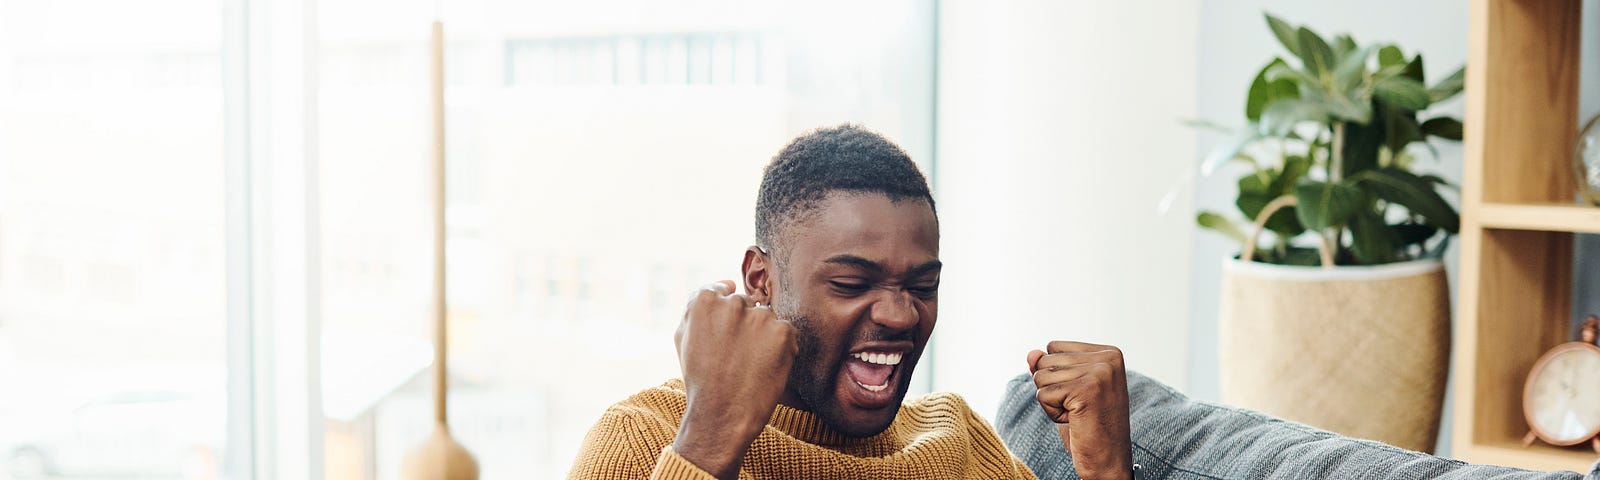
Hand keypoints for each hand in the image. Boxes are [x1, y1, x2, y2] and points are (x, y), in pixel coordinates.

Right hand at [671, 280, 797, 479]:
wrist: (721, 416)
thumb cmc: (699, 379)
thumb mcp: (683, 338)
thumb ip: (698, 305)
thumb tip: (726, 282)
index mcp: (704, 300)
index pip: (723, 292)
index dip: (725, 319)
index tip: (725, 340)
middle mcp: (733, 303)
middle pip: (747, 305)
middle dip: (745, 326)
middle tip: (736, 358)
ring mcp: (760, 316)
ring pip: (767, 318)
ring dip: (764, 336)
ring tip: (750, 365)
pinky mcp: (783, 332)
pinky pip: (787, 332)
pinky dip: (782, 348)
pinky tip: (765, 367)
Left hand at [1027, 341, 1132, 479]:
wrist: (1108, 462)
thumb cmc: (1087, 427)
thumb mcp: (1066, 390)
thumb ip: (1048, 367)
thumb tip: (1030, 353)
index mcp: (1108, 353)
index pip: (1054, 347)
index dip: (1057, 375)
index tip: (1081, 395)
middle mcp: (1108, 358)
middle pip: (1045, 360)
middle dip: (1052, 389)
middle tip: (1079, 408)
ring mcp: (1100, 372)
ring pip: (1041, 376)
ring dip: (1052, 402)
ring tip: (1077, 414)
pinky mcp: (1087, 390)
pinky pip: (1043, 395)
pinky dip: (1052, 413)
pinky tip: (1075, 421)